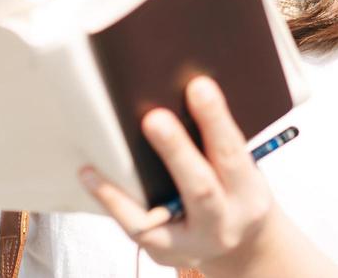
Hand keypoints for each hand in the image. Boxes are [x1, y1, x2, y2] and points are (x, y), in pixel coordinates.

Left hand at [79, 76, 279, 273]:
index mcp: (249, 192)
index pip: (232, 153)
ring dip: (128, 186)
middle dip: (177, 151)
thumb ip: (216, 141)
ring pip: (159, 215)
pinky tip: (88, 173)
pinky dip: (109, 198)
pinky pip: (134, 226)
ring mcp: (193, 242)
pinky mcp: (164, 251)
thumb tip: (177, 88)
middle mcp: (224, 221)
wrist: (242, 246)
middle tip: (154, 118)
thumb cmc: (232, 190)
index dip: (216, 121)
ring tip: (101, 157)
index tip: (199, 86)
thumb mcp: (240, 170)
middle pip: (200, 188)